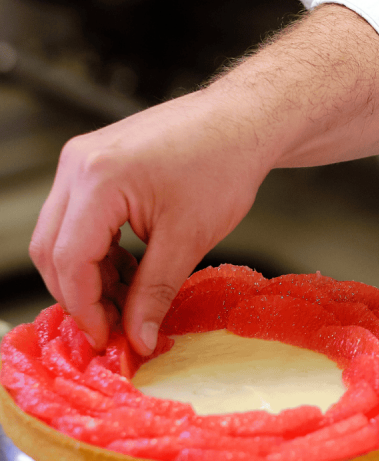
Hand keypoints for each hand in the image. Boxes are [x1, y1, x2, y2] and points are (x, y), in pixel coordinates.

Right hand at [30, 87, 267, 354]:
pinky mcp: (96, 161)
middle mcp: (79, 164)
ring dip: (88, 274)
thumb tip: (138, 337)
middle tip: (116, 325)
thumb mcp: (189, 237)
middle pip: (53, 248)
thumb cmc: (225, 164)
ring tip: (128, 299)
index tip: (109, 338)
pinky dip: (97, 249)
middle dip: (81, 294)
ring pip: (61, 234)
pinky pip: (78, 216)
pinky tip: (128, 269)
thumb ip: (155, 292)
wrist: (243, 121)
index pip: (69, 260)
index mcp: (98, 179)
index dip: (85, 308)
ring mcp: (83, 159)